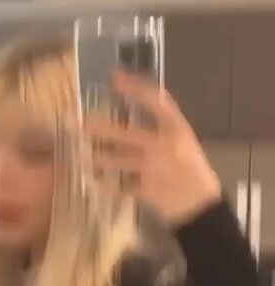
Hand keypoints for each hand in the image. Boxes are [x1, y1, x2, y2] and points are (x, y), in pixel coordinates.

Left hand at [84, 71, 222, 224]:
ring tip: (83, 157)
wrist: (202, 207)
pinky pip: (121, 188)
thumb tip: (135, 118)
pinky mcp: (146, 190)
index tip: (116, 78)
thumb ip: (163, 131)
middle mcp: (164, 146)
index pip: (157, 103)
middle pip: (128, 134)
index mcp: (178, 130)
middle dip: (103, 129)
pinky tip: (94, 183)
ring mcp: (153, 169)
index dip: (136, 89)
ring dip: (100, 159)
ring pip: (119, 161)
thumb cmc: (194, 172)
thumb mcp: (185, 144)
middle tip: (83, 123)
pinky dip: (107, 187)